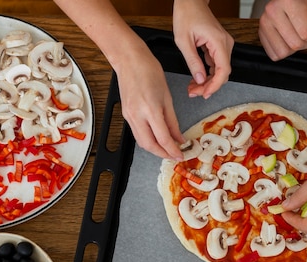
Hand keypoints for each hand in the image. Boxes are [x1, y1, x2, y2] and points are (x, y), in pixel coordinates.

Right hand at [115, 43, 185, 159]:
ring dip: (154, 149)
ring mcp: (129, 116)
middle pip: (149, 145)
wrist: (129, 60)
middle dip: (163, 154)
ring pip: (142, 142)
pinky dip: (147, 140)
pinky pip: (137, 133)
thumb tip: (179, 137)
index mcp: (150, 110)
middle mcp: (137, 116)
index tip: (181, 155)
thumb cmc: (149, 71)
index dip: (173, 150)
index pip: (163, 139)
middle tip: (174, 155)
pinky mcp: (125, 115)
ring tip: (167, 149)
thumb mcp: (167, 97)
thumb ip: (173, 121)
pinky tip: (157, 138)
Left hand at [173, 0, 233, 98]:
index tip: (205, 93)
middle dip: (209, 86)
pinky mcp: (219, 46)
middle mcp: (225, 43)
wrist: (190, 1)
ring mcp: (224, 44)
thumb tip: (200, 80)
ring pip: (219, 70)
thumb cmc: (186, 14)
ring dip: (207, 81)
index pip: (223, 70)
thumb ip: (193, 62)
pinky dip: (207, 73)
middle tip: (194, 92)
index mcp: (218, 41)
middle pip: (222, 73)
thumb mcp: (183, 41)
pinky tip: (197, 79)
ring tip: (193, 88)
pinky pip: (216, 64)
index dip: (215, 85)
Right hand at [258, 0, 306, 60]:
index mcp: (289, 0)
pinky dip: (286, 51)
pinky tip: (292, 38)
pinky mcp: (261, 32)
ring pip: (284, 52)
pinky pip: (274, 54)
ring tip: (302, 34)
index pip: (306, 33)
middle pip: (295, 44)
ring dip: (297, 48)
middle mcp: (273, 10)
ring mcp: (264, 22)